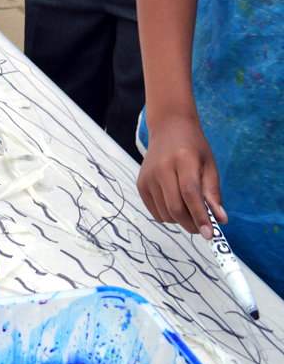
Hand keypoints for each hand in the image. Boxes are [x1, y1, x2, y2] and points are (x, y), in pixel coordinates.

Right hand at [137, 111, 224, 237]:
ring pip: (166, 213)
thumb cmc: (194, 148)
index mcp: (183, 159)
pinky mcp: (141, 183)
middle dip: (192, 225)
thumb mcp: (209, 165)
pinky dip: (168, 216)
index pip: (190, 193)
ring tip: (190, 210)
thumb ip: (213, 193)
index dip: (200, 216)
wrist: (168, 128)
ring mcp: (148, 176)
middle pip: (176, 207)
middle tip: (203, 228)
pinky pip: (155, 212)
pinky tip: (176, 205)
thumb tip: (221, 220)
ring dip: (181, 221)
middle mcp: (162, 167)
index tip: (210, 235)